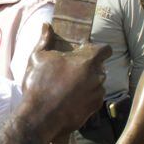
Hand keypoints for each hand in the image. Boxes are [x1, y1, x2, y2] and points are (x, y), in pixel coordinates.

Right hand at [20, 24, 111, 143]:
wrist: (40, 117)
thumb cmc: (39, 84)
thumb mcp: (38, 58)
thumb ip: (45, 40)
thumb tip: (46, 26)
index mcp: (88, 60)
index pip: (105, 49)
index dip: (98, 49)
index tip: (87, 51)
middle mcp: (98, 76)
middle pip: (99, 67)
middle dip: (88, 67)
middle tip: (71, 70)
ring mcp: (97, 93)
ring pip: (97, 83)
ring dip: (87, 83)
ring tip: (68, 87)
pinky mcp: (94, 109)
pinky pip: (94, 98)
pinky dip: (86, 97)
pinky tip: (70, 99)